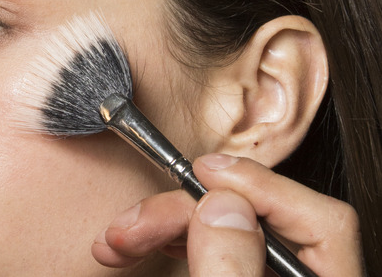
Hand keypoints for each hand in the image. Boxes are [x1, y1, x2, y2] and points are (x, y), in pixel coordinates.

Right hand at [92, 154, 363, 275]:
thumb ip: (231, 270)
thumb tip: (221, 206)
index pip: (320, 219)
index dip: (259, 186)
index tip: (203, 172)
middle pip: (259, 220)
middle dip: (189, 210)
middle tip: (136, 222)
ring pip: (223, 234)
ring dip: (165, 226)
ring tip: (119, 238)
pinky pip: (205, 254)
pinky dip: (169, 243)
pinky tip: (138, 244)